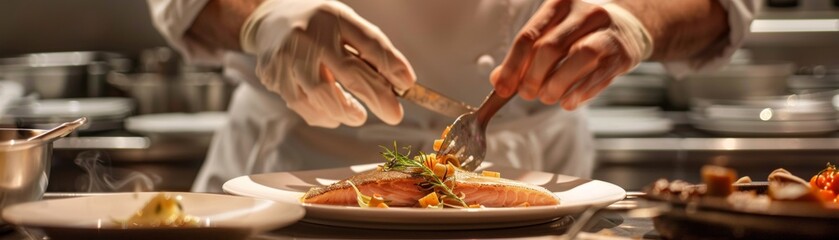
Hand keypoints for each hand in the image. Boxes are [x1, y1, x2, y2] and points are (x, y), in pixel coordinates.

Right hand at [241, 0, 415, 127]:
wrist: (269, 21)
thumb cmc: (320, 27)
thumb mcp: (346, 26)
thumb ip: (370, 50)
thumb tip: (400, 83)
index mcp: (335, 18)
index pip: (368, 41)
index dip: (390, 64)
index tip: (408, 84)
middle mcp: (310, 35)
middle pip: (348, 72)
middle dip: (376, 97)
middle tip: (394, 115)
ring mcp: (288, 56)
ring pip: (322, 94)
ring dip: (346, 111)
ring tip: (358, 116)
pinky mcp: (273, 74)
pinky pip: (302, 104)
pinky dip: (323, 115)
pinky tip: (334, 115)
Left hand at [490, 0, 651, 109]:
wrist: (626, 29)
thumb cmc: (580, 34)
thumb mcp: (551, 35)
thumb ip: (525, 56)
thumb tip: (499, 80)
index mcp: (559, 5)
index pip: (529, 36)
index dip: (512, 66)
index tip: (502, 88)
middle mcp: (584, 13)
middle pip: (549, 48)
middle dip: (532, 78)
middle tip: (527, 94)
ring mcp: (606, 31)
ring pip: (577, 58)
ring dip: (555, 85)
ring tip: (547, 97)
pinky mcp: (621, 53)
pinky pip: (597, 75)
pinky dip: (578, 93)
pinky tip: (567, 101)